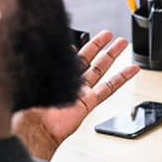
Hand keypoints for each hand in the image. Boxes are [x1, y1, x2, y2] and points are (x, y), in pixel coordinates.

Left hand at [12, 30, 139, 160]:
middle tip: (108, 34)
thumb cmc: (31, 104)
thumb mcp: (38, 73)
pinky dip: (122, 78)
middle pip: (88, 58)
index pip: (68, 56)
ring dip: (112, 55)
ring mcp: (81, 91)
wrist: (37, 127)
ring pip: (100, 69)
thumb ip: (50, 59)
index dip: (74, 46)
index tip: (79, 38)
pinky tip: (131, 69)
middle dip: (99, 45)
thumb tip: (63, 48)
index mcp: (56, 74)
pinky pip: (109, 87)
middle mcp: (70, 82)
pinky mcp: (89, 102)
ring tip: (122, 43)